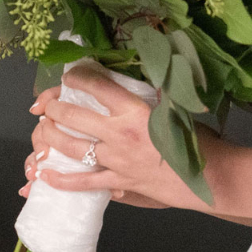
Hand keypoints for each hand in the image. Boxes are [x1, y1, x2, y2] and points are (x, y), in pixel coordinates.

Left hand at [17, 64, 215, 212]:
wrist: (209, 177)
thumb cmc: (196, 140)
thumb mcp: (174, 106)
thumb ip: (153, 91)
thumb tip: (141, 68)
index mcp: (134, 109)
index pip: (96, 86)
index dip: (77, 77)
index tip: (69, 75)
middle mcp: (120, 133)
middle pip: (74, 116)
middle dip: (54, 107)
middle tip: (46, 103)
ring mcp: (116, 160)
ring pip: (72, 147)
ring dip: (51, 136)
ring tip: (42, 127)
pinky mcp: (118, 182)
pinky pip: (84, 182)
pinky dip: (61, 180)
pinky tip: (44, 174)